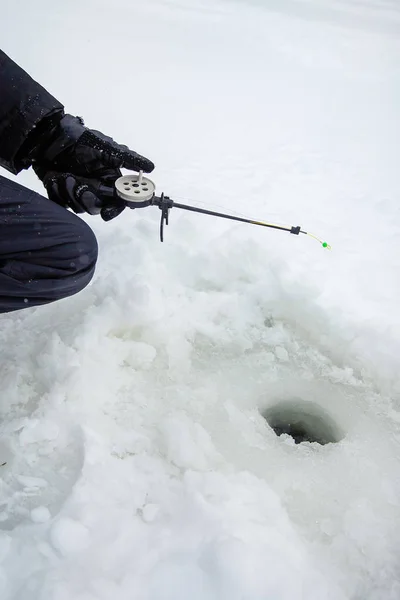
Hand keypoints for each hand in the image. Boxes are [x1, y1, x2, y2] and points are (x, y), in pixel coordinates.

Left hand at [32, 114, 153, 219]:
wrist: (47, 137)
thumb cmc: (78, 139)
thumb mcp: (105, 146)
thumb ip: (127, 158)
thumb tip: (150, 167)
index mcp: (109, 178)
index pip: (119, 200)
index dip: (115, 208)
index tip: (106, 212)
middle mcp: (96, 187)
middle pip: (98, 207)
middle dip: (87, 199)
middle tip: (78, 184)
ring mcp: (78, 191)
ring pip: (79, 208)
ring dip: (69, 192)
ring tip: (63, 175)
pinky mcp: (61, 193)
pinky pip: (62, 204)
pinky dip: (57, 192)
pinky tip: (54, 178)